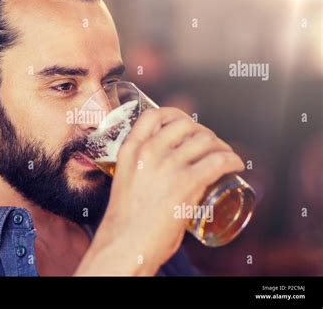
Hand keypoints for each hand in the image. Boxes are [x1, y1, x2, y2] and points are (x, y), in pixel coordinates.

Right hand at [76, 107, 243, 274]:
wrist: (124, 245)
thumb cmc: (125, 222)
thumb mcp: (127, 182)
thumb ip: (143, 170)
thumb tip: (168, 170)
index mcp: (129, 150)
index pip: (153, 115)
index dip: (174, 114)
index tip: (185, 124)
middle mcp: (148, 152)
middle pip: (185, 123)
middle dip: (201, 130)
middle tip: (208, 144)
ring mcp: (168, 166)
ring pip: (205, 139)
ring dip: (220, 145)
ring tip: (225, 155)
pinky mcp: (186, 183)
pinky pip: (218, 161)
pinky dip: (232, 160)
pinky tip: (235, 165)